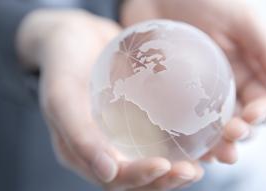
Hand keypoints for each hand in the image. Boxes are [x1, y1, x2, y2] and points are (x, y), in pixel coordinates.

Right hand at [17, 9, 202, 190]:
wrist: (72, 38)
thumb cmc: (61, 64)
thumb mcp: (62, 96)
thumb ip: (78, 134)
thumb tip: (109, 173)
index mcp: (81, 152)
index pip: (114, 178)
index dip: (139, 178)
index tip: (165, 165)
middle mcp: (103, 148)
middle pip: (136, 176)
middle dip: (164, 179)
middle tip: (192, 170)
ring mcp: (119, 132)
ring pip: (150, 158)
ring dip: (176, 166)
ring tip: (203, 161)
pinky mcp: (133, 116)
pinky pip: (156, 132)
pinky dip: (179, 139)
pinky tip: (200, 135)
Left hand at [121, 0, 265, 163]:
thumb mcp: (242, 19)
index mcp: (246, 68)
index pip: (262, 101)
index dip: (260, 115)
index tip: (250, 118)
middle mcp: (223, 83)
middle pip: (237, 119)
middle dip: (237, 134)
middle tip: (230, 139)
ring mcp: (196, 90)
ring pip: (209, 126)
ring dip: (214, 143)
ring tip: (213, 155)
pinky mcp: (170, 93)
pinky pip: (179, 119)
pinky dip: (184, 135)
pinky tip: (183, 147)